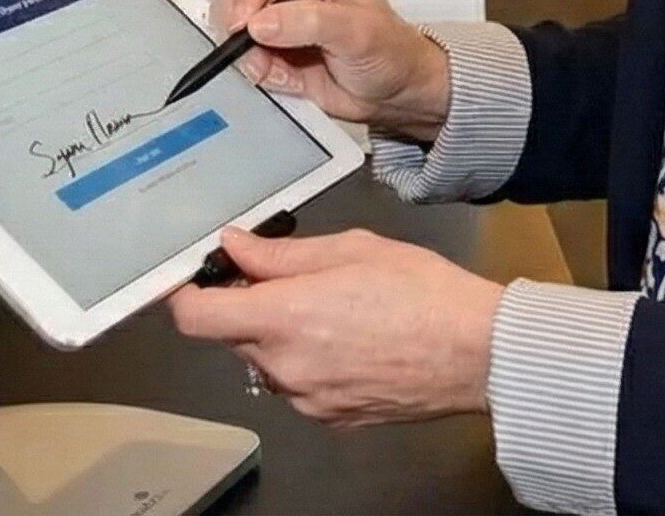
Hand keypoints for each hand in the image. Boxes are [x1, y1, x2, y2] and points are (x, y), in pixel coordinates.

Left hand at [167, 228, 501, 424]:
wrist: (478, 353)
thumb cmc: (423, 293)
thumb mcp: (351, 248)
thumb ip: (282, 253)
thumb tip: (235, 246)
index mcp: (284, 318)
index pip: (196, 318)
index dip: (186, 294)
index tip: (196, 277)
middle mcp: (285, 367)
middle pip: (232, 336)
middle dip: (250, 306)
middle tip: (292, 278)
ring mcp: (307, 399)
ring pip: (267, 361)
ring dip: (282, 336)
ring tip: (336, 310)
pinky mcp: (330, 418)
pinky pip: (298, 385)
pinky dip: (310, 361)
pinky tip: (352, 340)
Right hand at [211, 0, 450, 141]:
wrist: (393, 92)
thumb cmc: (389, 50)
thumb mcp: (360, 32)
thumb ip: (312, 22)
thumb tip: (258, 24)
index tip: (248, 22)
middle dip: (237, 18)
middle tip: (255, 52)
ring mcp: (271, 8)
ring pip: (226, 15)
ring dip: (243, 48)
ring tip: (276, 68)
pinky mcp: (264, 41)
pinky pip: (235, 50)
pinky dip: (252, 68)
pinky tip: (282, 77)